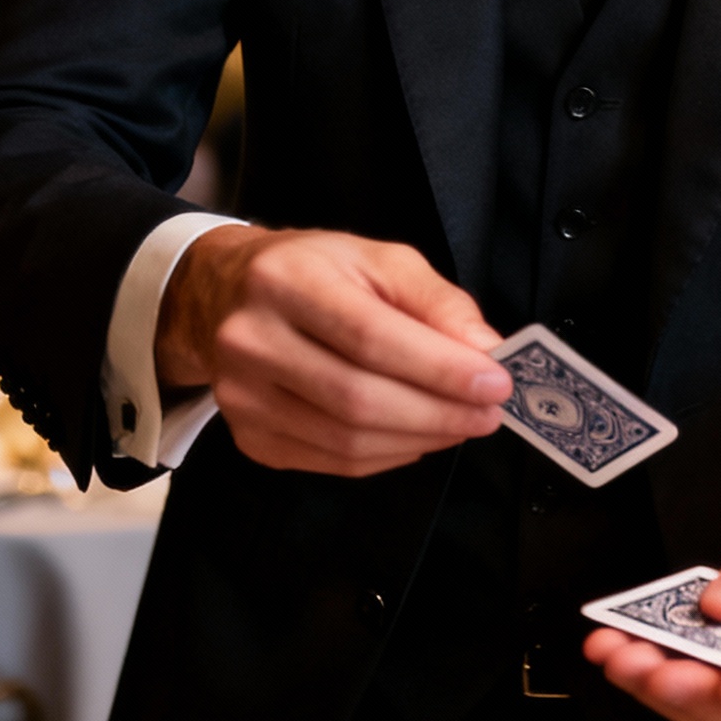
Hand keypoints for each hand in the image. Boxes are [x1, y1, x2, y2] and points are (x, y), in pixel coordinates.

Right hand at [155, 225, 511, 475]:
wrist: (224, 295)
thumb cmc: (314, 271)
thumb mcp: (377, 258)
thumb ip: (434, 300)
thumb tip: (485, 349)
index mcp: (286, 281)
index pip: (371, 336)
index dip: (439, 367)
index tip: (496, 382)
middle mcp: (252, 340)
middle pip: (357, 397)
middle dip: (438, 411)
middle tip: (490, 413)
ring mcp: (242, 397)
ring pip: (345, 440)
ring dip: (419, 439)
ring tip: (463, 424)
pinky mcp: (249, 437)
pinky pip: (331, 461)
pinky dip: (387, 456)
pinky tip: (418, 437)